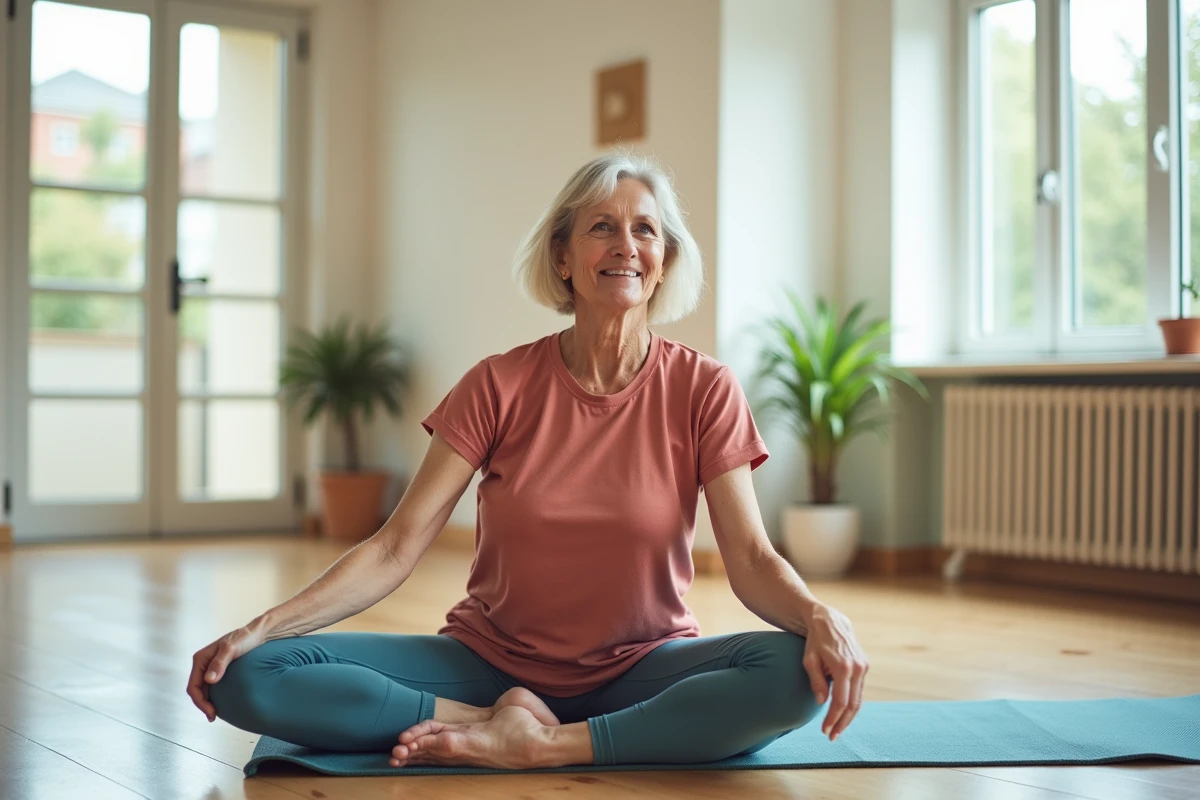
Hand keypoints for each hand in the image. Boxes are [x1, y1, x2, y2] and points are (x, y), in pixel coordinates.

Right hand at [187, 625, 264, 721]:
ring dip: (207, 702)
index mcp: (201, 659)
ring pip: (204, 689)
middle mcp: (204, 664)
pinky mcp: (221, 670)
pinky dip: (215, 696)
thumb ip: (220, 663)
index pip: (193, 686)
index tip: (211, 712)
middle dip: (203, 705)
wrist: (259, 633)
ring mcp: (211, 667)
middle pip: (197, 690)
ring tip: (216, 713)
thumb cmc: (245, 638)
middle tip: (213, 717)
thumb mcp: (232, 649)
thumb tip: (208, 680)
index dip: (200, 702)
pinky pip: (213, 687)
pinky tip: (223, 703)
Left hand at [801, 602, 867, 741]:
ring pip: (859, 700)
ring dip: (848, 717)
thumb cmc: (815, 641)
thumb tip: (822, 703)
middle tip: (832, 736)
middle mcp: (857, 668)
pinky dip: (852, 704)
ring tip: (836, 729)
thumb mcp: (809, 660)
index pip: (840, 702)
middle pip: (853, 705)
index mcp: (843, 667)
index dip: (833, 719)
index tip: (825, 731)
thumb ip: (816, 681)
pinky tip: (842, 713)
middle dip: (842, 723)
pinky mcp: (864, 665)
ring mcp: (863, 666)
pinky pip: (859, 690)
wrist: (829, 620)